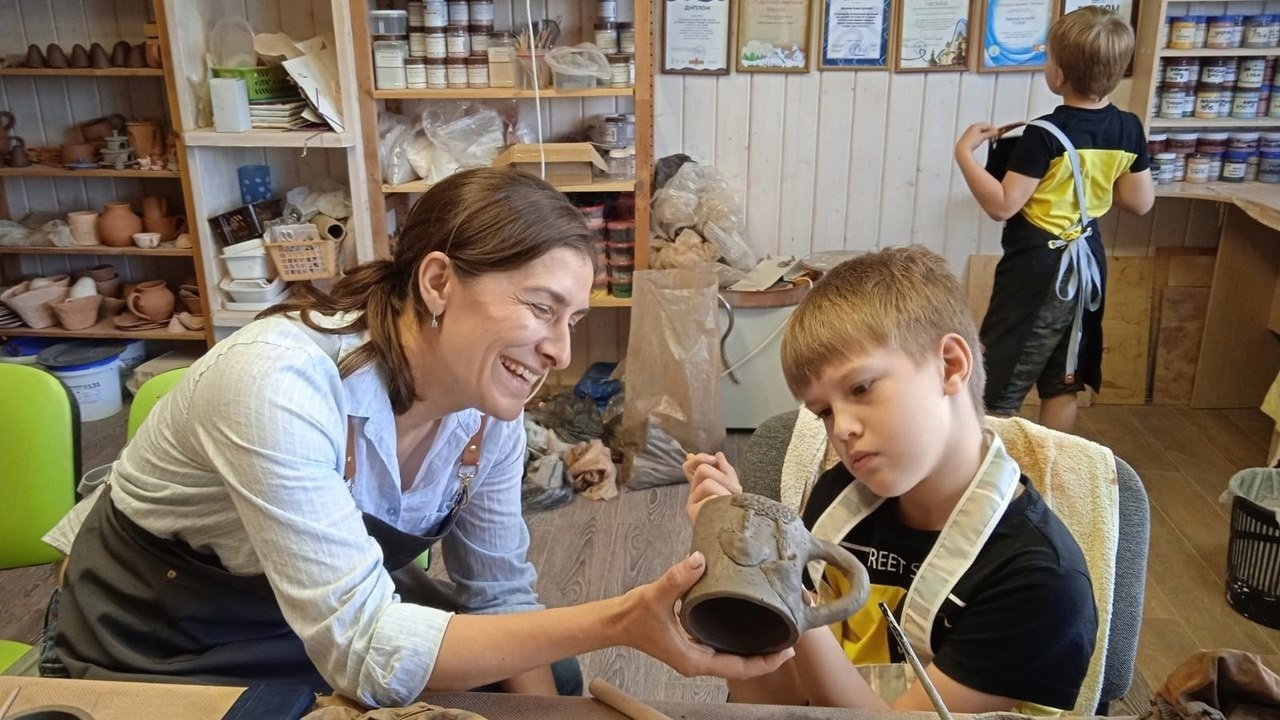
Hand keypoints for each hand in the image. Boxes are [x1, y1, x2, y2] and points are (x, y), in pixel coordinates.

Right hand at [620, 552, 794, 678]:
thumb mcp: (655, 596)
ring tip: (777, 628)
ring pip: (734, 658)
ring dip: (755, 648)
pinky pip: (723, 647)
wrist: (615, 621)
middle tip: (792, 636)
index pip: (739, 668)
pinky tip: (750, 622)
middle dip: (767, 656)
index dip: (766, 662)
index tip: (788, 651)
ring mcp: (696, 654)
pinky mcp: (692, 644)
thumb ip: (677, 578)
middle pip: (742, 666)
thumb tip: (700, 559)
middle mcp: (698, 662)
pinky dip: (740, 639)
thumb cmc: (633, 615)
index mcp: (695, 661)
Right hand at [683, 451, 741, 523]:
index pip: (689, 466)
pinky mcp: (694, 513)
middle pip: (702, 470)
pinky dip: (722, 501)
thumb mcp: (733, 485)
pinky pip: (710, 498)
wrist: (737, 531)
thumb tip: (718, 455)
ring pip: (707, 483)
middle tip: (736, 488)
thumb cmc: (734, 509)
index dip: (700, 458)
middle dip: (723, 476)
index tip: (714, 460)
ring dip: (725, 490)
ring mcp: (693, 503)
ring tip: (733, 501)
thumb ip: (725, 470)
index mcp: (701, 485)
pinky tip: (726, 510)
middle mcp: (694, 493)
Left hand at [955, 123, 998, 154]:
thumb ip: (990, 134)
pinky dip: (981, 137)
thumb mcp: (982, 137)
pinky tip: (982, 140)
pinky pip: (977, 135)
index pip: (987, 125)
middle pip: (984, 128)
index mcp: (975, 126)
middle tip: (994, 135)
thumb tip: (996, 132)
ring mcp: (969, 133)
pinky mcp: (968, 138)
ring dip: (986, 134)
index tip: (997, 132)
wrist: (962, 149)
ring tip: (989, 138)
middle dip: (989, 131)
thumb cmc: (970, 142)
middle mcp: (972, 128)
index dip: (993, 129)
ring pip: (980, 132)